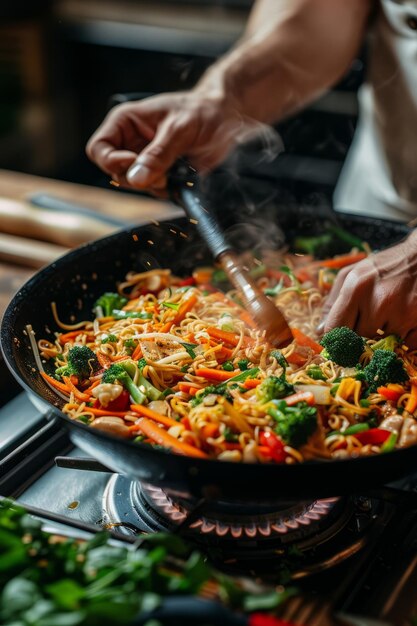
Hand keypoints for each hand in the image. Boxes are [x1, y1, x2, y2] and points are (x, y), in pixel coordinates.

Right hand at [86, 90, 247, 194]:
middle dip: (138, 177)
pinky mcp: (161, 172)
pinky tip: (181, 176)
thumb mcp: (179, 130)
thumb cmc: (202, 111)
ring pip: (135, 184)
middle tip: (162, 171)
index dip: (112, 161)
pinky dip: (167, 189)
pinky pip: (154, 190)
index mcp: (125, 122)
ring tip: (175, 169)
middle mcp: (130, 142)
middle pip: (115, 172)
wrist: (225, 118)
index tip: (134, 163)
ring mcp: (145, 160)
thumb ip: (158, 155)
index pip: (98, 149)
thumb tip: (136, 178)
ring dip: (154, 184)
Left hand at [321, 232, 416, 346]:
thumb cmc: (384, 266)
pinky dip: (405, 338)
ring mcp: (403, 313)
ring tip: (390, 313)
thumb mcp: (352, 275)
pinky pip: (406, 345)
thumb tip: (320, 332)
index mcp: (356, 287)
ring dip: (384, 334)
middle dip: (361, 332)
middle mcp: (379, 301)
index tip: (338, 338)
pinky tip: (405, 319)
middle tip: (370, 317)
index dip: (335, 336)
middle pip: (358, 339)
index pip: (335, 328)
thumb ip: (333, 303)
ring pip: (382, 343)